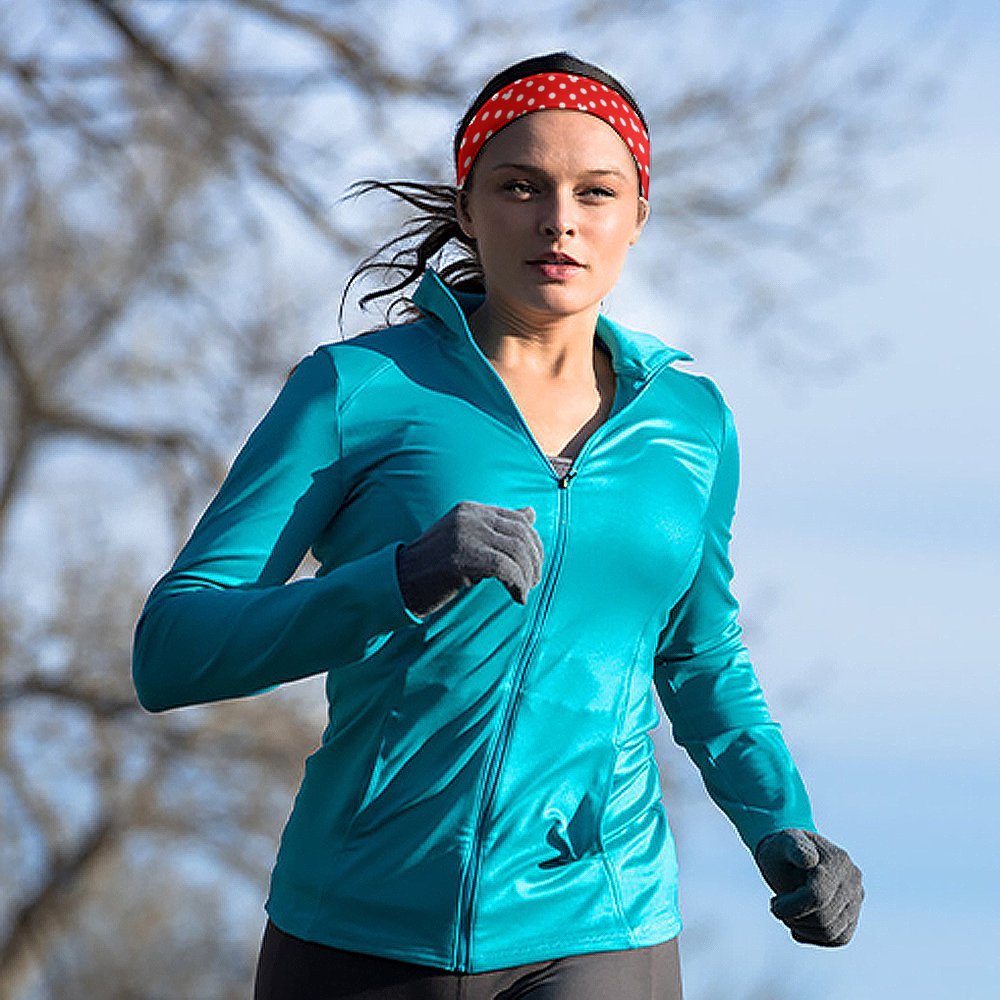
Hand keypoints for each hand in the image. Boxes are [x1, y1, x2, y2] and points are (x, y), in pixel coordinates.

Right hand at [396, 501, 542, 617]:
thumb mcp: (468, 538)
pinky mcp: (462, 558)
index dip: (534, 544)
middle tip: (533, 582)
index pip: (518, 519)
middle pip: (521, 535)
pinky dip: (517, 585)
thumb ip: (498, 526)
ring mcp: (465, 535)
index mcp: (471, 509)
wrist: (399, 581)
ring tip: (525, 591)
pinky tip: (516, 598)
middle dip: (534, 561)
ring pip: (516, 551)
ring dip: (527, 575)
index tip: (534, 567)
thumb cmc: (434, 565)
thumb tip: (531, 513)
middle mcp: (470, 517)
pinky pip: (504, 569)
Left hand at [754, 828, 863, 946]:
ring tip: (788, 913)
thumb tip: (810, 859)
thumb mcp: (781, 844)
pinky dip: (814, 936)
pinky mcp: (854, 915)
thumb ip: (794, 848)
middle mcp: (853, 878)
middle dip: (794, 918)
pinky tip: (798, 924)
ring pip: (832, 933)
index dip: (791, 906)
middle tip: (777, 907)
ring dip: (803, 929)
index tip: (773, 902)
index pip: (817, 896)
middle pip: (824, 918)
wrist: (791, 855)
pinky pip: (838, 939)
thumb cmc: (782, 850)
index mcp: (837, 858)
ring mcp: (857, 898)